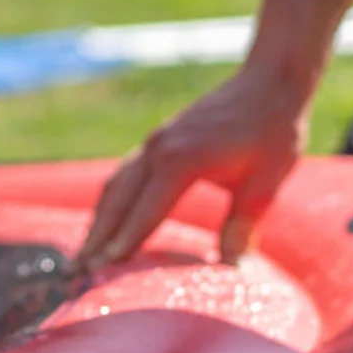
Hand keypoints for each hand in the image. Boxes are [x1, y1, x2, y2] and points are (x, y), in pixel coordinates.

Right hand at [78, 64, 312, 271]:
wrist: (270, 80)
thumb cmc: (274, 130)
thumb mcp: (265, 183)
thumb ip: (242, 226)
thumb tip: (231, 269)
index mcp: (182, 160)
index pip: (144, 212)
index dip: (124, 243)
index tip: (102, 270)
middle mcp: (158, 150)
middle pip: (116, 202)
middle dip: (96, 239)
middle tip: (78, 273)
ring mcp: (154, 143)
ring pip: (114, 188)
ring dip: (97, 222)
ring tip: (84, 255)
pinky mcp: (157, 140)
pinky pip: (123, 176)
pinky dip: (110, 204)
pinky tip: (106, 222)